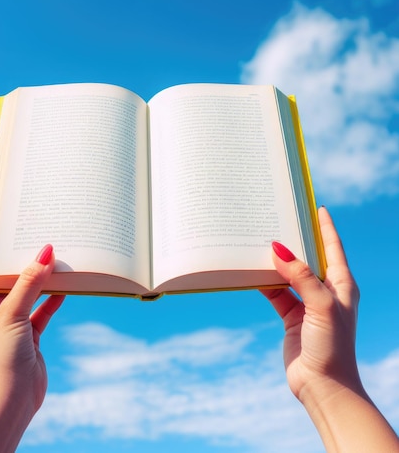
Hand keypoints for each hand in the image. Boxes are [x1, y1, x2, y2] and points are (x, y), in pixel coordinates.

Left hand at [0, 244, 63, 452]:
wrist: (10, 403)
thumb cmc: (0, 358)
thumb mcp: (13, 313)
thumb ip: (30, 282)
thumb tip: (46, 251)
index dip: (8, 256)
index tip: (26, 236)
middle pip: (14, 282)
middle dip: (31, 266)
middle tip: (49, 243)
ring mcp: (13, 325)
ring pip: (31, 295)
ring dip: (45, 282)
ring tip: (62, 261)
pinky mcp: (30, 337)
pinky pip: (42, 311)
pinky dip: (53, 299)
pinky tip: (66, 287)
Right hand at [261, 206, 359, 400]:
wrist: (323, 386)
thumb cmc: (332, 345)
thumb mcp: (320, 305)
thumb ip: (300, 275)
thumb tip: (278, 249)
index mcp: (341, 285)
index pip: (333, 248)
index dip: (325, 227)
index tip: (316, 207)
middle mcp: (325, 291)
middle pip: (307, 258)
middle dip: (294, 241)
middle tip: (278, 220)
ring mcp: (307, 303)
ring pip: (288, 274)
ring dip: (275, 262)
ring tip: (259, 241)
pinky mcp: (291, 316)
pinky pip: (276, 292)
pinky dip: (264, 282)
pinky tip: (251, 271)